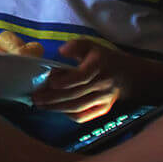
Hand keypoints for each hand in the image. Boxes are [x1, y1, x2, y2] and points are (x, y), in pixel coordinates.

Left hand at [27, 40, 143, 121]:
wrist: (126, 75)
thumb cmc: (102, 58)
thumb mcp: (91, 45)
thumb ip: (76, 45)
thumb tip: (62, 51)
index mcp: (99, 65)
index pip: (82, 76)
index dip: (65, 81)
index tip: (49, 81)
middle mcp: (102, 84)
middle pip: (75, 94)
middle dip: (53, 97)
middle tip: (35, 97)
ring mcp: (103, 99)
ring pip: (78, 107)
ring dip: (56, 108)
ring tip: (40, 105)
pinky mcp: (103, 109)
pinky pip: (84, 116)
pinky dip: (68, 114)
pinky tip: (56, 109)